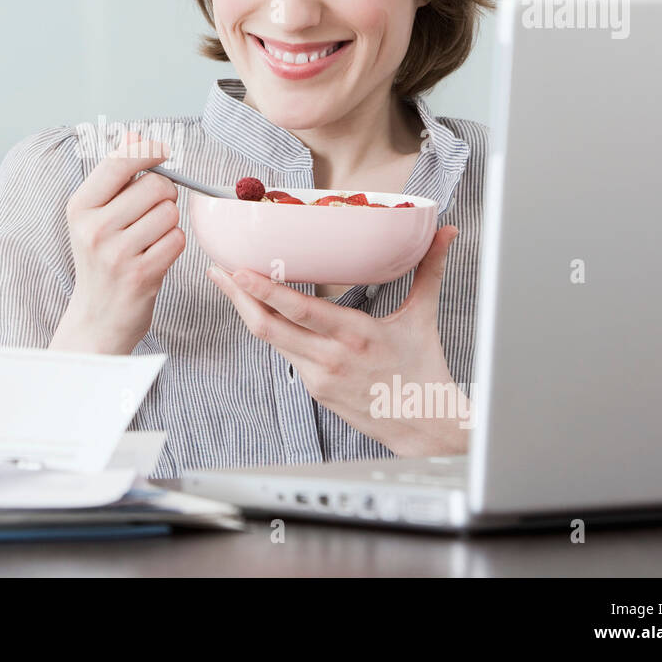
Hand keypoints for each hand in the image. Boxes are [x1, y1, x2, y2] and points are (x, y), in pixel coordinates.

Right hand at [49, 131, 185, 354]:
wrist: (97, 318)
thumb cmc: (100, 260)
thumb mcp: (95, 216)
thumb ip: (114, 174)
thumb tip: (134, 133)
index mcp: (79, 207)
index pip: (120, 161)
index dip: (149, 150)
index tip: (163, 151)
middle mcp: (94, 228)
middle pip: (155, 185)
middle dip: (164, 194)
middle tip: (153, 211)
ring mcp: (117, 253)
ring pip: (170, 212)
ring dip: (169, 222)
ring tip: (151, 238)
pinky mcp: (142, 274)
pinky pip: (177, 240)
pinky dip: (173, 245)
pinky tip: (156, 256)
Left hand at [207, 225, 471, 455]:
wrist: (423, 426)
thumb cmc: (423, 372)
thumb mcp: (423, 317)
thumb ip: (429, 270)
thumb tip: (445, 234)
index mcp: (355, 335)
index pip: (299, 310)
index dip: (264, 291)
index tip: (239, 271)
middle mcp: (330, 357)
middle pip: (268, 327)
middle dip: (237, 298)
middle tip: (217, 271)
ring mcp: (318, 376)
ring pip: (271, 341)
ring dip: (248, 312)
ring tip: (231, 286)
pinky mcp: (314, 389)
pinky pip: (286, 354)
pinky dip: (273, 331)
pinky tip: (261, 312)